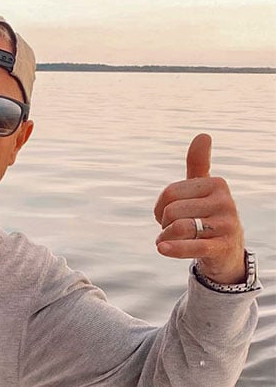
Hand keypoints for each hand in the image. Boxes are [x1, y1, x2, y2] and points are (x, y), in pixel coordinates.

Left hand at [154, 134, 246, 283]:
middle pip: (171, 211)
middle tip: (172, 230)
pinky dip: (173, 248)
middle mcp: (225, 201)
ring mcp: (226, 225)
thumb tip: (203, 135)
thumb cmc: (206, 215)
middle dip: (164, 224)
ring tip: (169, 242)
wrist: (225, 250)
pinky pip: (192, 246)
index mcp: (216, 184)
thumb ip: (198, 165)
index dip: (160, 207)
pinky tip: (162, 248)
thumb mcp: (202, 190)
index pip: (169, 193)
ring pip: (178, 228)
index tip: (169, 214)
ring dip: (166, 238)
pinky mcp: (223, 246)